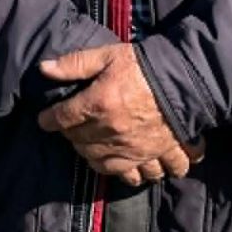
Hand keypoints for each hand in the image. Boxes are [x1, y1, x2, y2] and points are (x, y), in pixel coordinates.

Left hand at [36, 44, 203, 185]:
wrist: (187, 78)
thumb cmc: (144, 64)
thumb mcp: (107, 55)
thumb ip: (75, 63)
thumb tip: (44, 69)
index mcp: (98, 105)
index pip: (62, 118)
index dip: (48, 119)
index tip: (44, 120)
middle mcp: (113, 132)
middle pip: (80, 144)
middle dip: (72, 136)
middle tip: (73, 128)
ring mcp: (135, 148)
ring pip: (104, 165)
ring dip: (95, 158)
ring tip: (96, 148)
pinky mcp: (155, 156)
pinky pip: (140, 176)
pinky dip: (133, 175)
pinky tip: (130, 167)